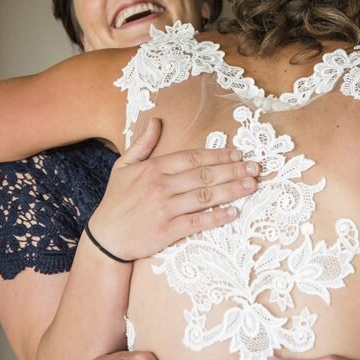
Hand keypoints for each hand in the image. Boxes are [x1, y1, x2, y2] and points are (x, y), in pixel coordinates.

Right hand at [89, 119, 258, 260]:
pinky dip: (216, 218)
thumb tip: (156, 121)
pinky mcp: (167, 231)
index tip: (238, 154)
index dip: (217, 155)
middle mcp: (160, 186)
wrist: (104, 238)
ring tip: (251, 185)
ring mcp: (164, 209)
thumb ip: (142, 144)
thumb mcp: (123, 166)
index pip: (192, 158)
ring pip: (204, 196)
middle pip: (204, 175)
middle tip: (255, 168)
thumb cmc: (116, 201)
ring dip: (231, 190)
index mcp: (153, 168)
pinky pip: (197, 222)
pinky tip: (233, 212)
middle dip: (232, 170)